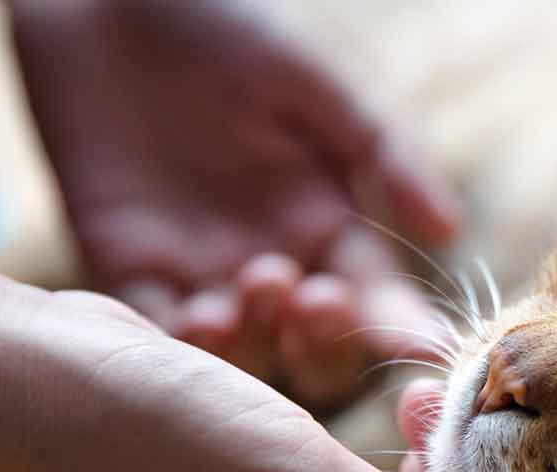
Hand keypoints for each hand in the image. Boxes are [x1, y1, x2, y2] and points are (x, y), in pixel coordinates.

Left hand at [9, 0, 458, 405]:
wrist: (106, 4)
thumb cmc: (226, 29)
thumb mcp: (319, 84)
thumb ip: (385, 154)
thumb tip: (450, 232)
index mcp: (329, 224)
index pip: (377, 294)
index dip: (403, 325)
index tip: (428, 346)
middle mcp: (275, 262)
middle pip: (316, 344)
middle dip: (327, 339)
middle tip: (319, 298)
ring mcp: (204, 274)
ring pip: (247, 351)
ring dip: (262, 339)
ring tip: (259, 283)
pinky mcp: (133, 271)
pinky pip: (161, 332)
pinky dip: (183, 343)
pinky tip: (201, 315)